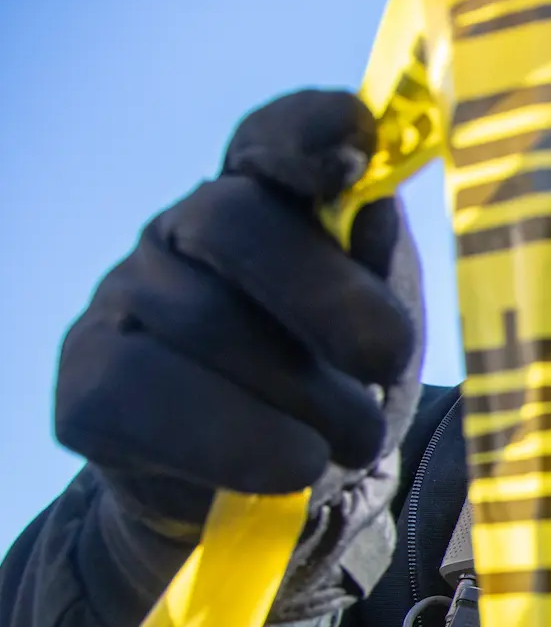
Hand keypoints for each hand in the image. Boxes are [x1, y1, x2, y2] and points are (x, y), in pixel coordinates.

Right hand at [55, 91, 420, 528]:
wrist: (259, 494)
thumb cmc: (333, 388)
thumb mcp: (378, 332)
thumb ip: (379, 271)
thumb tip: (376, 206)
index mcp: (264, 204)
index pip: (268, 138)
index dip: (306, 133)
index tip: (358, 145)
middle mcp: (182, 234)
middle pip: (232, 223)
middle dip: (325, 294)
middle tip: (388, 358)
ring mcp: (124, 301)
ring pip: (202, 323)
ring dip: (303, 396)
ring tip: (356, 442)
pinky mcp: (87, 382)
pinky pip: (146, 398)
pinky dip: (234, 440)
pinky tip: (289, 468)